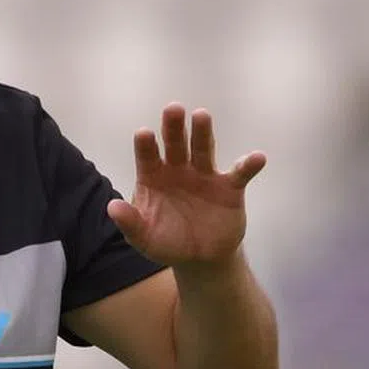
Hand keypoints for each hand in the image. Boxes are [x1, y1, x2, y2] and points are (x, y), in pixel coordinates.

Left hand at [108, 103, 266, 266]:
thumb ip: (130, 222)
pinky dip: (248, 165)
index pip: (148, 156)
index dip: (146, 145)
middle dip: (174, 127)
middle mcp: (178, 169)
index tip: (144, 133)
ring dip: (203, 132)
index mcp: (154, 176)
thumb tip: (112, 207)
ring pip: (203, 149)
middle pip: (175, 143)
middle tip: (173, 109)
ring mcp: (204, 175)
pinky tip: (257, 157)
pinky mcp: (229, 187)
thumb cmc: (166, 242)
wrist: (200, 259)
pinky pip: (239, 173)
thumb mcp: (143, 237)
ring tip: (201, 115)